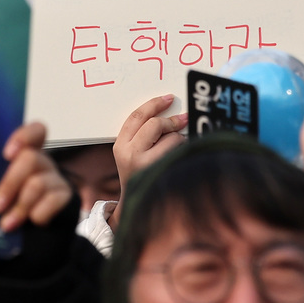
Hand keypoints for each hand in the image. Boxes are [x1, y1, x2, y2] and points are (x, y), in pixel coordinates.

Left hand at [0, 123, 71, 231]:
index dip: (24, 137)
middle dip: (10, 183)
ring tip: (6, 224)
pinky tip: (33, 223)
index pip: (35, 132)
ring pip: (38, 183)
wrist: (31, 240)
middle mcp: (42, 163)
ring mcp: (56, 180)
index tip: (6, 154)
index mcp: (24, 154)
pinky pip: (54, 201)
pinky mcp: (67, 199)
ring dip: (20, 207)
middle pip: (30, 159)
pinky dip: (40, 214)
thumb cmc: (4, 210)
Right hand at [109, 95, 186, 228]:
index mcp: (120, 146)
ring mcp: (145, 165)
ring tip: (177, 147)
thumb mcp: (130, 153)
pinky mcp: (161, 172)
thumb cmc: (137, 175)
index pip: (137, 117)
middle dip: (171, 121)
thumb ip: (142, 134)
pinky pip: (179, 152)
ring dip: (179, 138)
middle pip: (155, 124)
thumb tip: (168, 114)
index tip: (167, 99)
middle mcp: (130, 154)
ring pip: (171, 138)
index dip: (154, 104)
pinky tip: (180, 156)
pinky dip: (183, 150)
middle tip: (182, 119)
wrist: (136, 204)